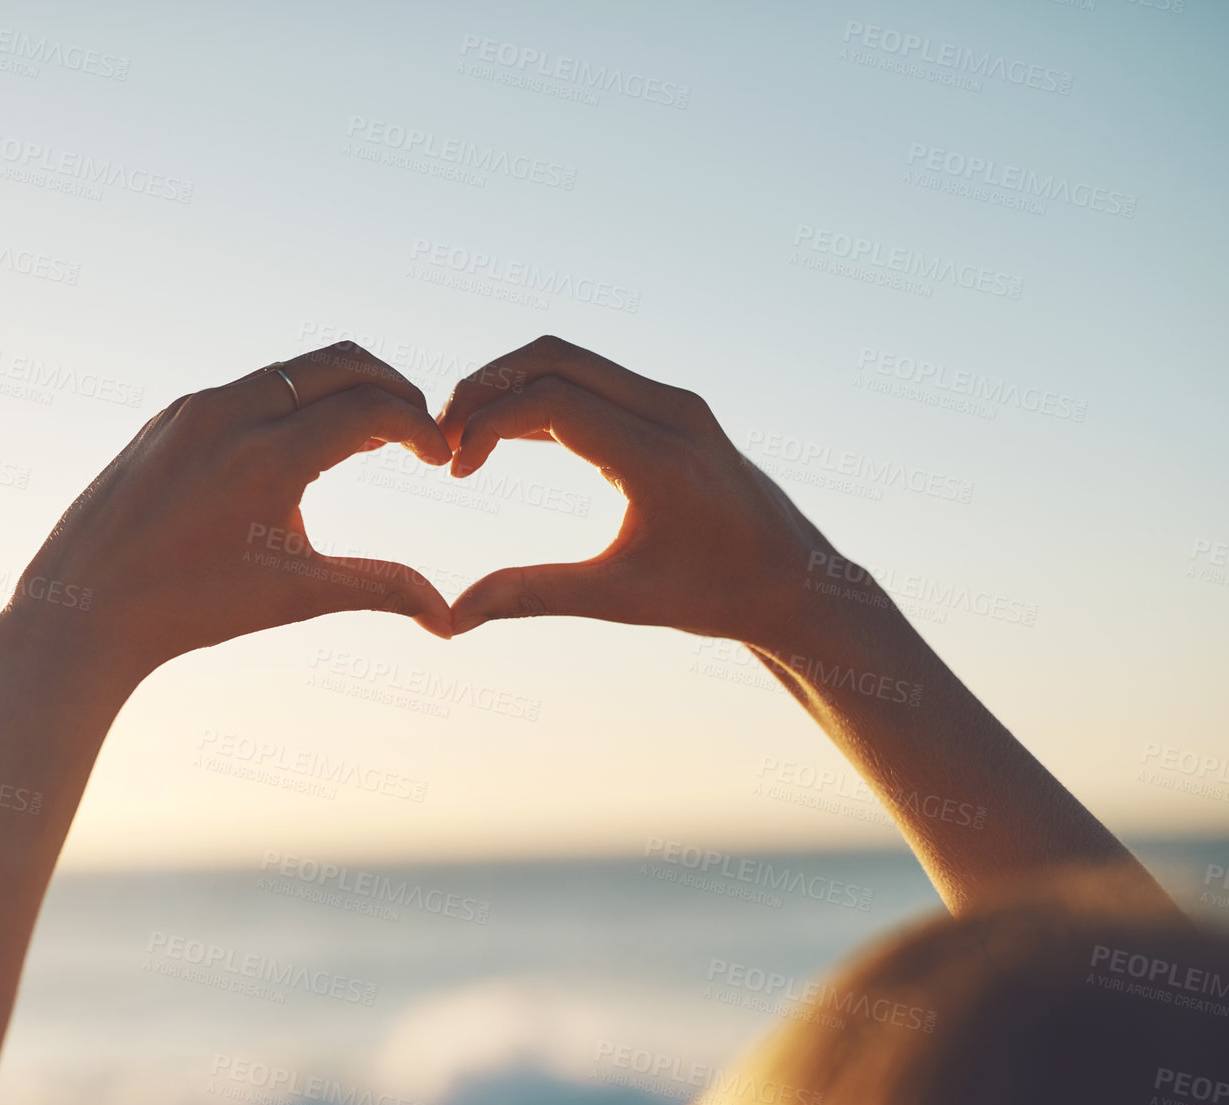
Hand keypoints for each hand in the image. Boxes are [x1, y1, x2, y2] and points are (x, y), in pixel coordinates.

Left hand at [0, 342, 453, 679]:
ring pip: (292, 370)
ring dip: (341, 389)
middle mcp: (229, 415)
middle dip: (393, 387)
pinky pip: (247, 387)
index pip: (370, 409)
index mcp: (267, 457)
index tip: (439, 459)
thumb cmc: (191, 608)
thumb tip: (447, 618)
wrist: (85, 610)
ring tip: (370, 432)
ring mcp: (194, 409)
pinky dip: (291, 401)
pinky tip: (301, 442)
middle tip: (419, 428)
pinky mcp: (169, 416)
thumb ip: (378, 588)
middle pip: (340, 363)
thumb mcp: (294, 595)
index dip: (419, 428)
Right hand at [435, 335, 832, 646]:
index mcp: (660, 458)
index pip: (553, 401)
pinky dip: (539, 394)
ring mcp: (674, 402)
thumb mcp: (619, 601)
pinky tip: (504, 438)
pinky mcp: (670, 405)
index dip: (487, 422)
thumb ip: (533, 596)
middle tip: (442, 437)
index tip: (454, 468)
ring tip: (465, 440)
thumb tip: (453, 619)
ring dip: (509, 386)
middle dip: (485, 388)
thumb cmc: (712, 595)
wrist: (791, 579)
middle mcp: (671, 412)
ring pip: (570, 359)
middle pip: (554, 357)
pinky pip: (592, 378)